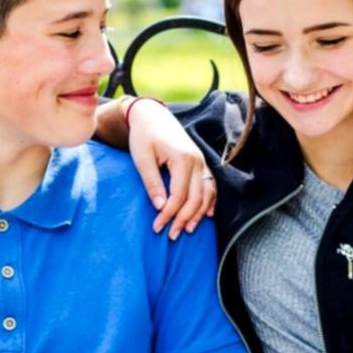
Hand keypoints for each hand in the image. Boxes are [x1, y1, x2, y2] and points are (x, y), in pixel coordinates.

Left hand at [125, 98, 217, 239]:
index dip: (169, 214)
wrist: (152, 117)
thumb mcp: (142, 159)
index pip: (179, 195)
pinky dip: (210, 202)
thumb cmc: (143, 137)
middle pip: (195, 198)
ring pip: (206, 194)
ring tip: (187, 230)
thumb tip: (161, 207)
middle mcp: (197, 161)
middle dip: (183, 219)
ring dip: (198, 214)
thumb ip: (152, 183)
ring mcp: (201, 162)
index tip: (157, 227)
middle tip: (171, 236)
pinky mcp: (200, 163)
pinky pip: (210, 186)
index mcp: (183, 159)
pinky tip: (205, 215)